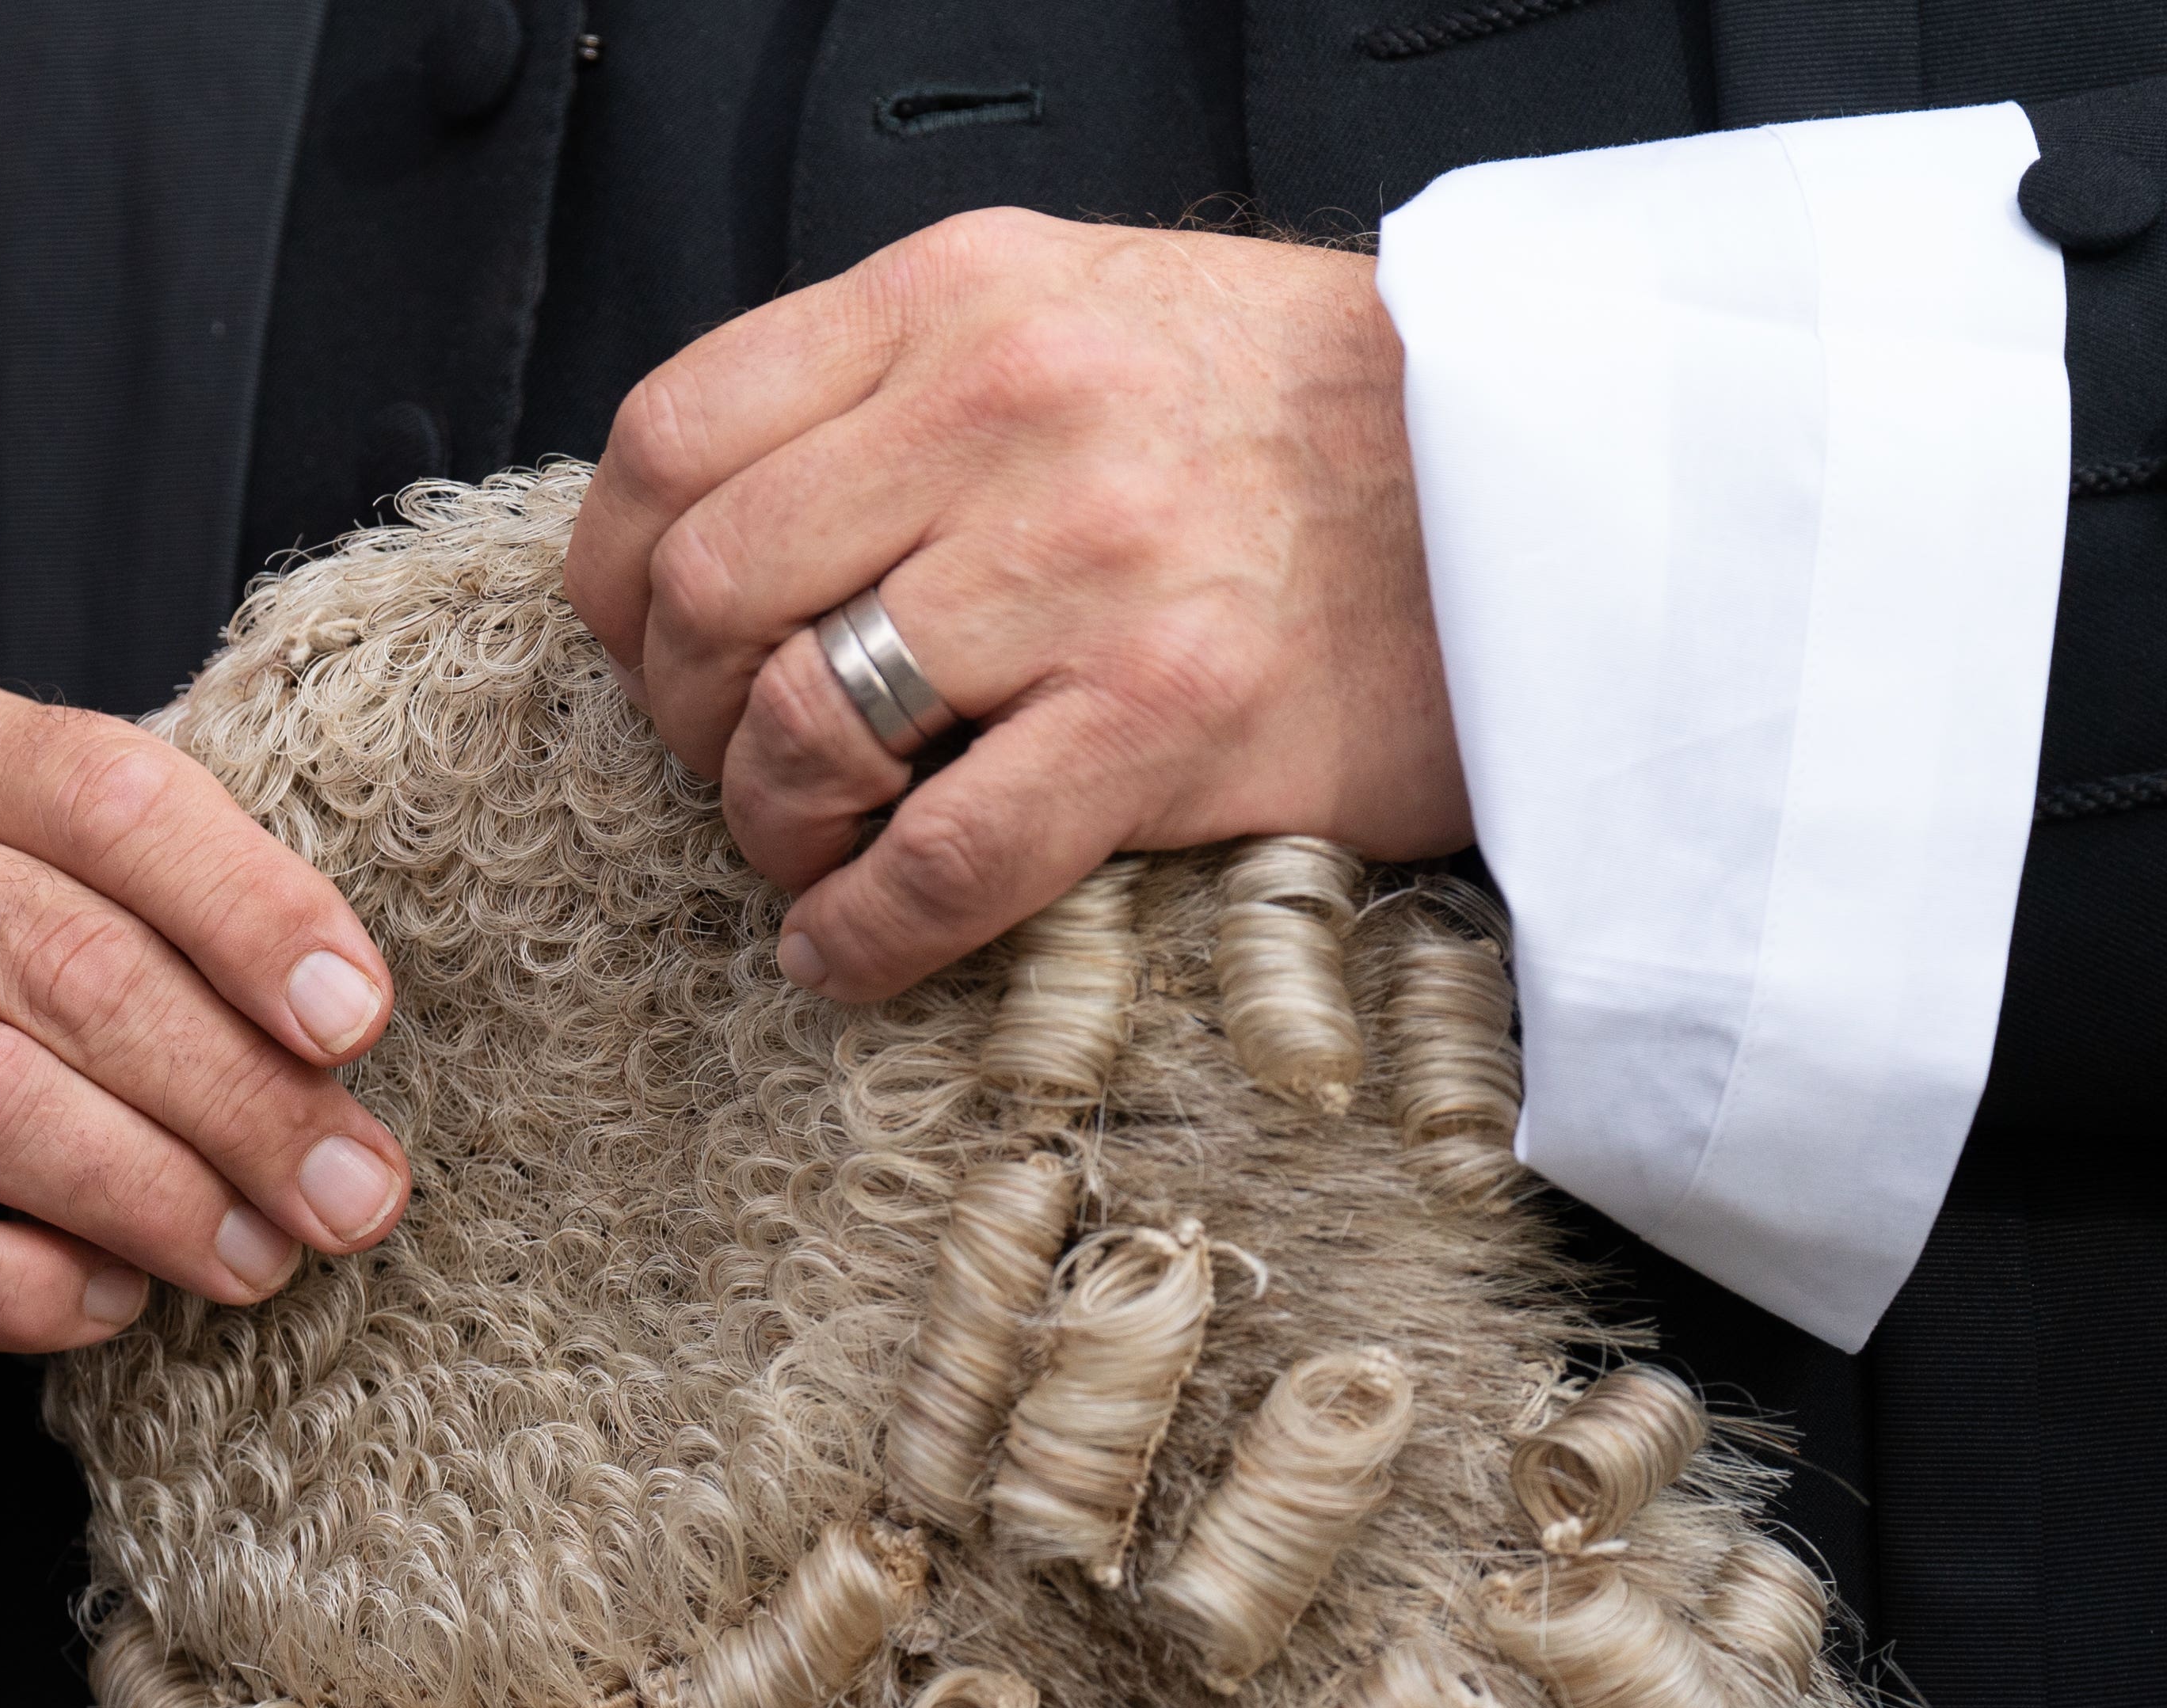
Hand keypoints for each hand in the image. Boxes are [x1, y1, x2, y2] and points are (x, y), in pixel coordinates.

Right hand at [0, 673, 409, 1385]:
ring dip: (163, 1202)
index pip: (119, 798)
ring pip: (2, 1109)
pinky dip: (37, 1288)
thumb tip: (340, 1035)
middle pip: (81, 972)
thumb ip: (135, 906)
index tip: (359, 1024)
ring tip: (257, 1261)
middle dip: (248, 1100)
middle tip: (354, 1196)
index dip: (261, 912)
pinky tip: (109, 1301)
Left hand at [565, 209, 1469, 1002]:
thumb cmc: (1303, 422)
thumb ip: (900, 390)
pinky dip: (861, 932)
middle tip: (738, 764)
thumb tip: (720, 531)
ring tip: (810, 852)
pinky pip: (939, 861)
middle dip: (684, 717)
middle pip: (709, 594)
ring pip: (798, 727)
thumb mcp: (1077, 313)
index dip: (617, 579)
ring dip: (769, 827)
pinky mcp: (1172, 713)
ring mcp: (1091, 563)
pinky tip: (848, 950)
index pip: (672, 437)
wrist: (1549, 482)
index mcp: (959, 298)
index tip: (647, 651)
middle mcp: (1008, 407)